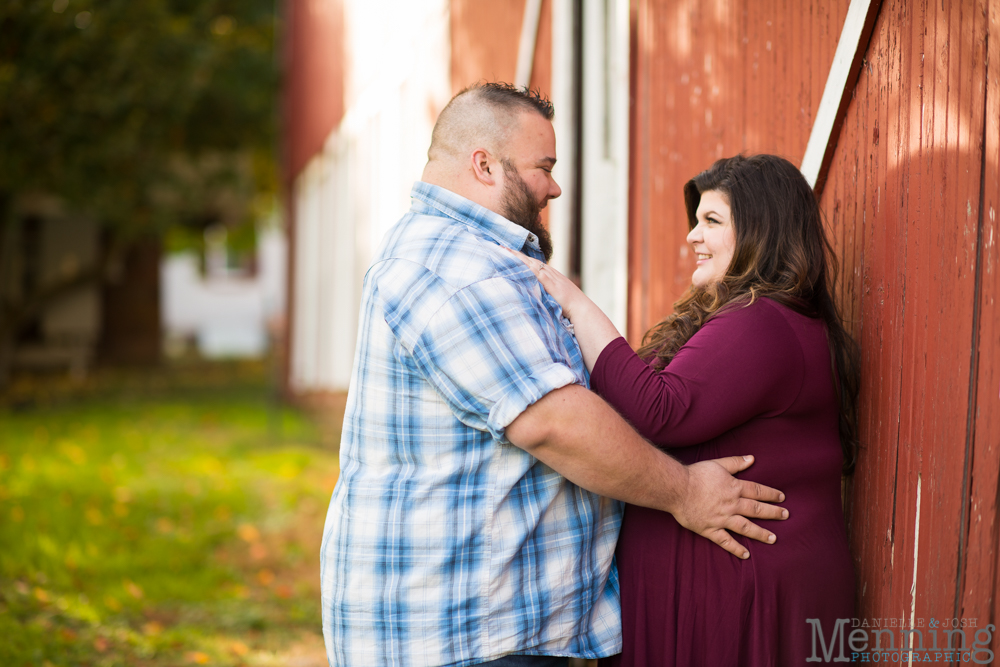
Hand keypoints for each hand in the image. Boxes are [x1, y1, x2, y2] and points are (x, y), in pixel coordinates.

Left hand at [506, 248, 587, 319]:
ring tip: (506, 252)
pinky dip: (529, 268)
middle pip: (530, 260)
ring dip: (520, 258)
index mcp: (551, 275)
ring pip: (533, 264)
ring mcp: (552, 278)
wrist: (581, 309)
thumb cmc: (569, 306)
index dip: (521, 258)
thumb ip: (544, 292)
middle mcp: (551, 273)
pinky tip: (521, 264)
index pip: (533, 263)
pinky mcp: (553, 285)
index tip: (508, 252)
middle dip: (516, 254)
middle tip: (502, 247)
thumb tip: (531, 294)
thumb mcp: (554, 296)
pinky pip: (539, 275)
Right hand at [671, 455, 787, 558]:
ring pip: (746, 527)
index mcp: (734, 488)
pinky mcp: (710, 529)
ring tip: (773, 539)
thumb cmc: (696, 474)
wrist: (677, 488)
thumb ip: (735, 462)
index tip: (782, 498)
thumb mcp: (717, 464)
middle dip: (773, 513)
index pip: (757, 491)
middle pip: (756, 509)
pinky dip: (736, 548)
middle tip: (785, 516)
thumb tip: (752, 458)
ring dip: (761, 533)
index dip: (771, 494)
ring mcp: (722, 518)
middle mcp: (731, 504)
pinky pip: (726, 541)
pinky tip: (746, 554)